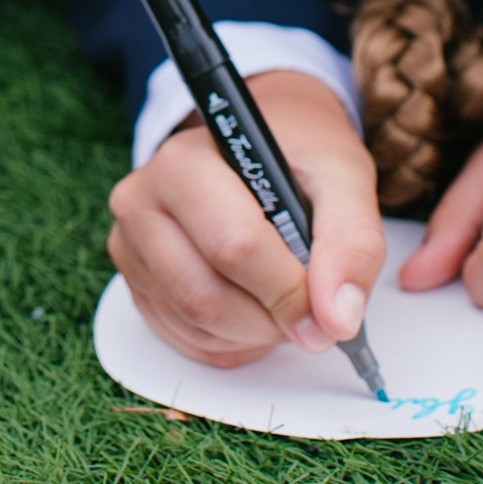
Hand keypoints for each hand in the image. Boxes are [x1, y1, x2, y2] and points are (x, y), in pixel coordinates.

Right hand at [107, 72, 385, 366]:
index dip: (289, 292)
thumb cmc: (296, 153)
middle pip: (206, 296)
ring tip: (285, 299)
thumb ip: (350, 242)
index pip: (233, 247)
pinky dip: (234, 341)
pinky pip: (186, 338)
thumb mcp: (342, 176)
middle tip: (312, 309)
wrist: (256, 143)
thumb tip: (338, 318)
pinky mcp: (136, 282)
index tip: (331, 312)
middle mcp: (142, 202)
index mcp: (185, 163)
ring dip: (256, 333)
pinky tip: (257, 307)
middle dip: (272, 318)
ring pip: (196, 324)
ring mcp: (132, 245)